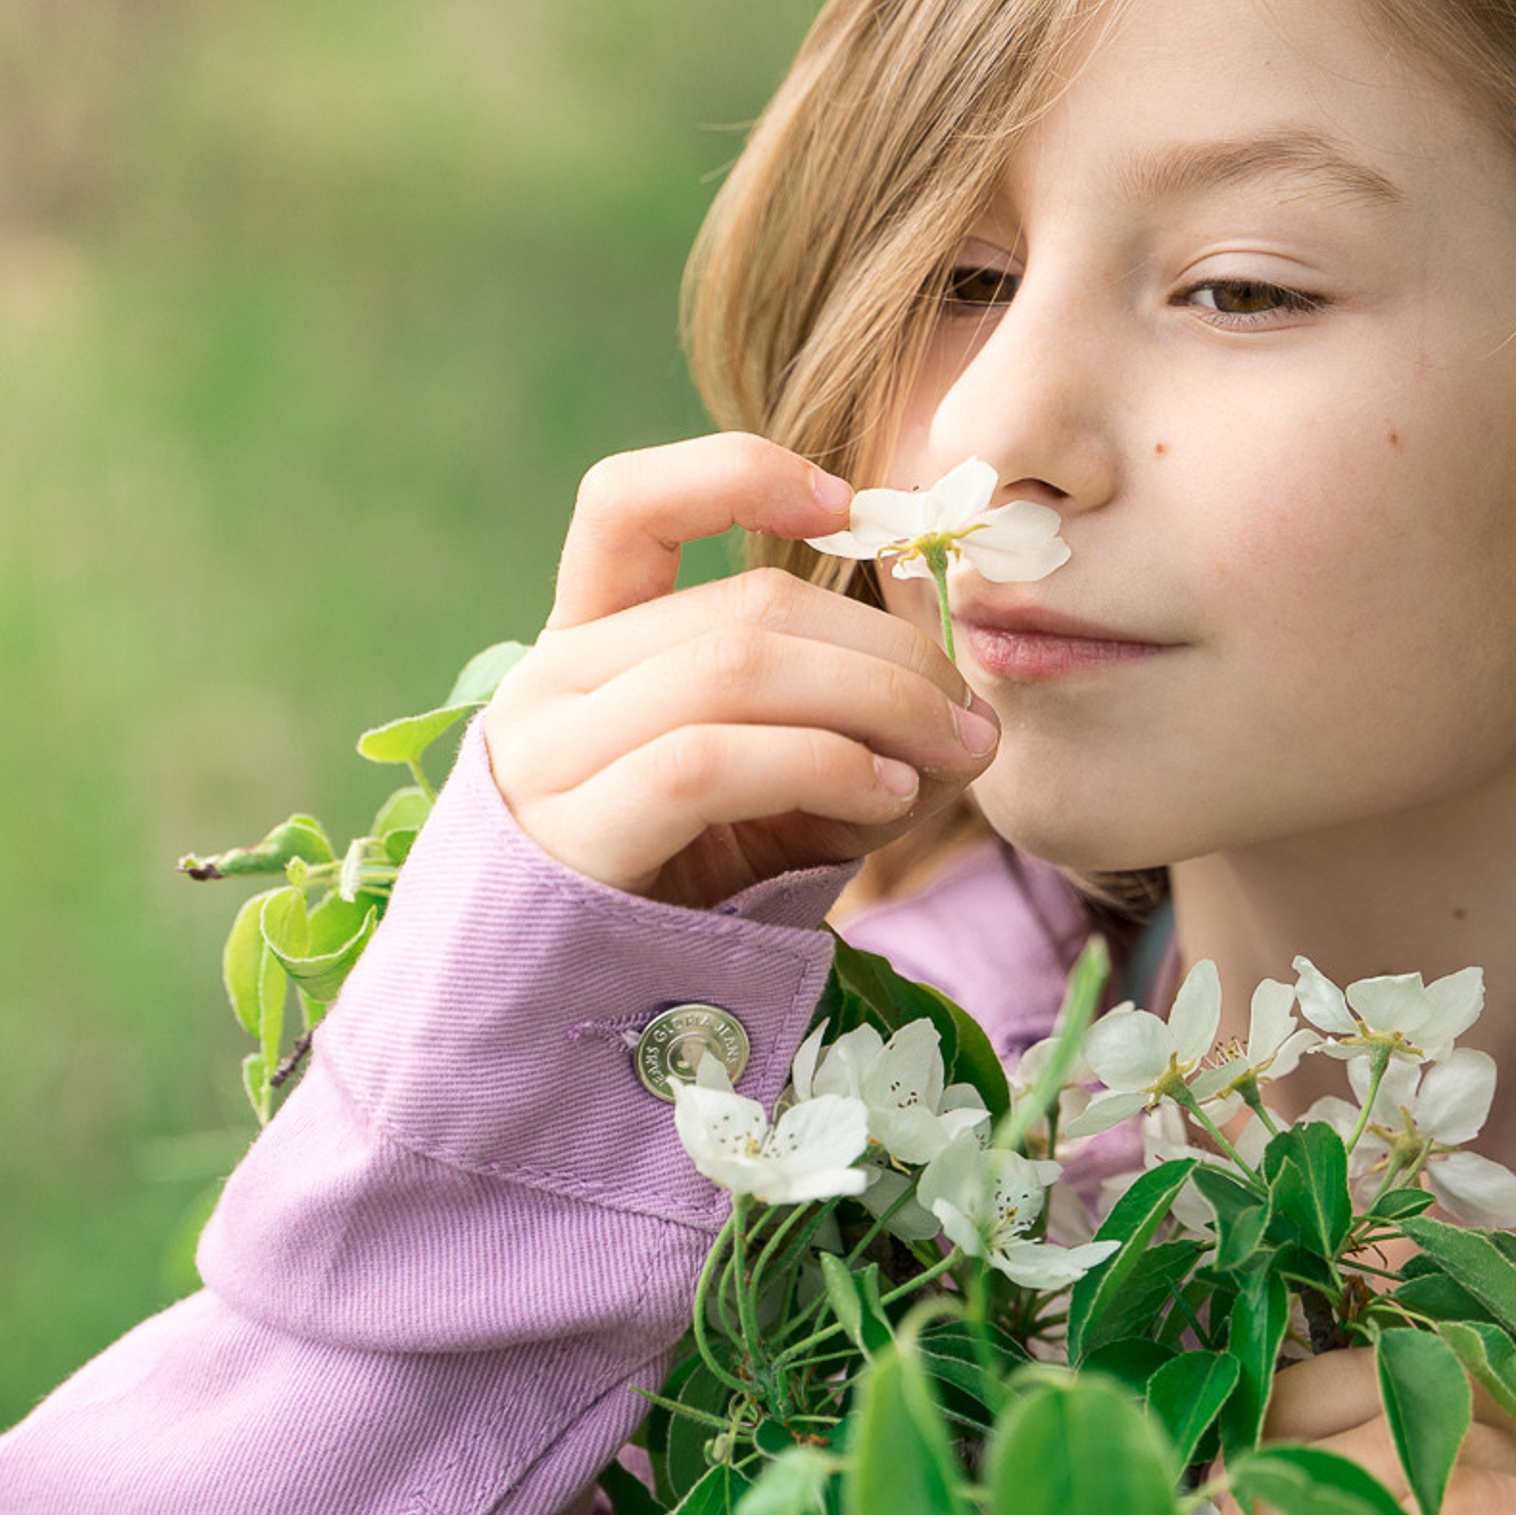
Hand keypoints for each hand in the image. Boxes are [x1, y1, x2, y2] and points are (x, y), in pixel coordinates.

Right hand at [484, 433, 999, 906]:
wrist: (556, 1037)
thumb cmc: (681, 909)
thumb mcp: (774, 802)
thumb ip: (850, 735)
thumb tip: (964, 702)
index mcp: (586, 650)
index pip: (627, 506)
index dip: (740, 477)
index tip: (852, 508)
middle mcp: (550, 685)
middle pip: (744, 610)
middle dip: (886, 651)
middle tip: (969, 717)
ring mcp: (547, 757)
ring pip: (732, 668)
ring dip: (875, 701)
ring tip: (947, 754)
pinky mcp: (567, 837)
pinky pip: (707, 760)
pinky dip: (818, 761)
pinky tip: (882, 794)